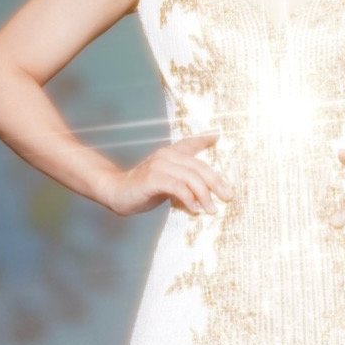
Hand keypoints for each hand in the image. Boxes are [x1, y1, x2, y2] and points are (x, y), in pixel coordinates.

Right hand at [105, 132, 234, 216]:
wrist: (115, 192)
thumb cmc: (144, 189)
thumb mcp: (167, 182)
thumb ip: (184, 183)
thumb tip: (205, 195)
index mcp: (170, 153)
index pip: (190, 143)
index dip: (204, 139)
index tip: (217, 134)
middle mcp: (167, 155)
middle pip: (199, 167)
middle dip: (216, 183)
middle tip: (228, 197)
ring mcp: (159, 165)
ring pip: (191, 178)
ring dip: (204, 195)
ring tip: (211, 209)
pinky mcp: (153, 178)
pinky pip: (178, 187)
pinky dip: (189, 199)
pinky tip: (194, 209)